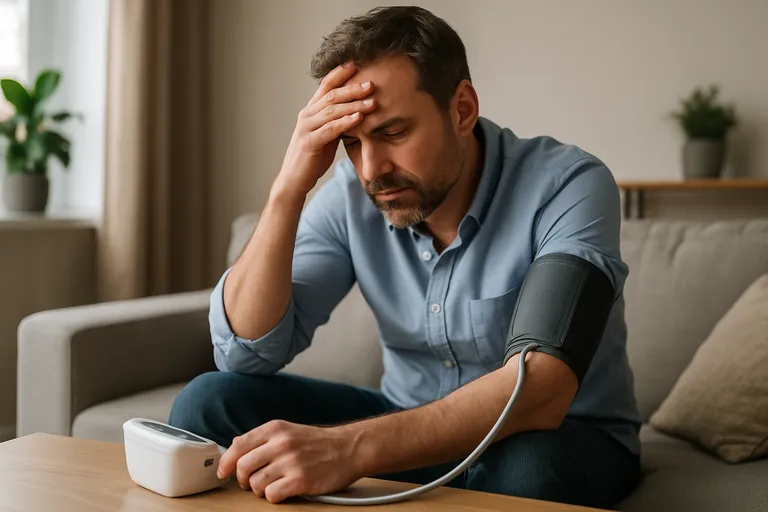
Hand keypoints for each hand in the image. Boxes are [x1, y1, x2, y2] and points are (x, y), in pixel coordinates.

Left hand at [217, 420, 363, 502]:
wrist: (348, 449)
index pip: (238, 446)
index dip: (227, 462)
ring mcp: (290, 461)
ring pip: (255, 483)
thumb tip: (235, 445)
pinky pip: (271, 495)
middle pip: (243, 467)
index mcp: (275, 428)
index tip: (223, 472)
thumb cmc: (317, 443)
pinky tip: (284, 490)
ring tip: (273, 485)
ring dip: (260, 489)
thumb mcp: (288, 431)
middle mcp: (281, 443)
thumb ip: (262, 438)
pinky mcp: (300, 480)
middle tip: (251, 482)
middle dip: (243, 479)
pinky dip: (274, 496)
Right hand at [275, 61, 376, 196]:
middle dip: (353, 88)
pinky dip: (345, 123)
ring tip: (372, 102)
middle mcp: (307, 115)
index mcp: (311, 111)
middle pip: (331, 95)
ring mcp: (306, 128)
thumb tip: (357, 111)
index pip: (325, 85)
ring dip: (354, 105)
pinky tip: (359, 119)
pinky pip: (330, 129)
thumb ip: (337, 121)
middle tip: (372, 83)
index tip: (357, 64)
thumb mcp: (326, 135)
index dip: (340, 73)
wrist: (295, 179)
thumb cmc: (313, 157)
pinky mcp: (309, 143)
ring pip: (332, 111)